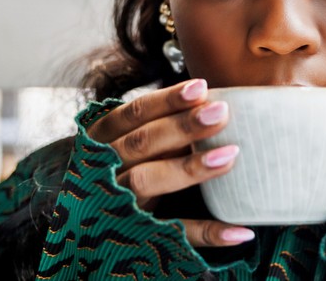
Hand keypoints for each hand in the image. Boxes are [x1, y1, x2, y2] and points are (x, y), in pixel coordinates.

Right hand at [87, 79, 254, 246]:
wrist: (84, 224)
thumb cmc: (123, 169)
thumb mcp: (129, 144)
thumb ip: (160, 127)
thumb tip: (213, 104)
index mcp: (104, 139)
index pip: (134, 113)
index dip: (167, 100)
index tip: (202, 88)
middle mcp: (104, 168)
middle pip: (141, 143)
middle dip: (182, 127)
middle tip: (222, 113)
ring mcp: (116, 203)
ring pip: (146, 181)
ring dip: (189, 168)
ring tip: (231, 156)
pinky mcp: (135, 237)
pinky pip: (172, 234)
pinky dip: (207, 233)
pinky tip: (241, 231)